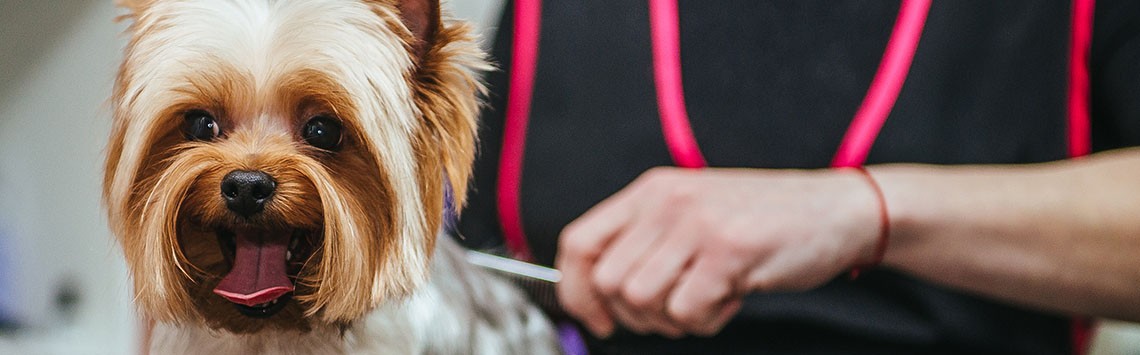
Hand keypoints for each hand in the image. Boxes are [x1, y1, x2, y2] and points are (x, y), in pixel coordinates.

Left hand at [556, 167, 882, 337]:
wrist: (837, 209)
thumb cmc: (765, 219)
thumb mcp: (692, 212)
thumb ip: (646, 241)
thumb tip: (599, 292)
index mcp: (650, 191)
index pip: (578, 243)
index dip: (576, 291)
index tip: (598, 317)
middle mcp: (665, 202)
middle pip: (608, 280)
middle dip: (633, 315)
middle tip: (673, 311)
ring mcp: (696, 224)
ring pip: (642, 300)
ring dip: (672, 319)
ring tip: (708, 299)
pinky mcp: (727, 251)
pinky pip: (685, 312)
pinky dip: (706, 321)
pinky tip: (731, 298)